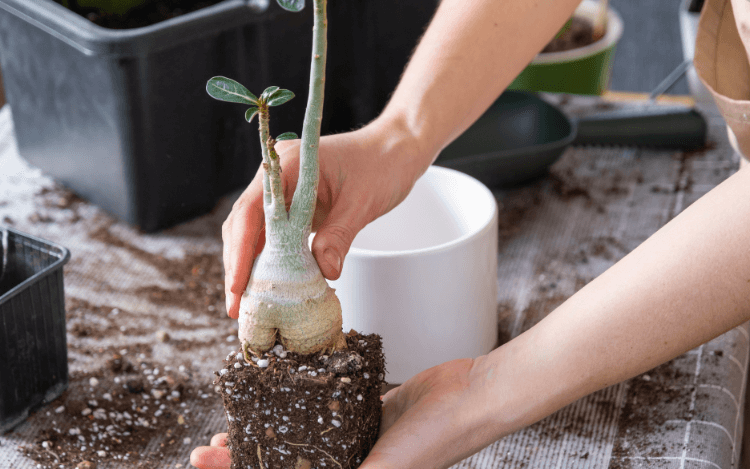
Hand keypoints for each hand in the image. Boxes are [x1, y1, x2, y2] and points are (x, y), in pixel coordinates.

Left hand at [190, 358, 501, 468]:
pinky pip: (324, 408)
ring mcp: (354, 437)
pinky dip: (297, 402)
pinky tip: (277, 388)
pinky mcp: (366, 410)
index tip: (204, 460)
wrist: (469, 398)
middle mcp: (348, 465)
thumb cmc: (432, 442)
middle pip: (282, 465)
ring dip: (264, 430)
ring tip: (234, 421)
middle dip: (242, 458)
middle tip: (207, 445)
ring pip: (298, 438)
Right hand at [222, 120, 428, 317]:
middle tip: (235, 305)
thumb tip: (325, 273)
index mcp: (290, 165)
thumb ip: (339, 237)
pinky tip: (268, 285)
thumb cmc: (381, 166)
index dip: (241, 250)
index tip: (237, 284)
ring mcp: (284, 190)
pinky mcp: (294, 205)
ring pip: (254, 231)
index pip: (252, 210)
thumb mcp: (361, 203)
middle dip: (238, 265)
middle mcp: (279, 176)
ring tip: (245, 303)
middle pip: (244, 223)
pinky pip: (274, 234)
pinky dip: (269, 259)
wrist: (395, 150)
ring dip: (250, 266)